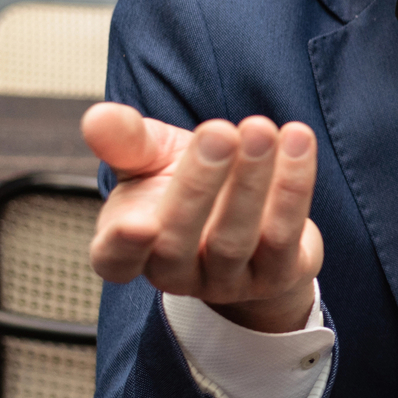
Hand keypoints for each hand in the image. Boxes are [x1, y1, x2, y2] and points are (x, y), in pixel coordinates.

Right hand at [83, 102, 323, 333]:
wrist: (248, 216)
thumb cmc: (181, 184)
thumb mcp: (148, 160)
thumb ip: (124, 141)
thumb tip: (98, 116)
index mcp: (127, 248)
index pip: (115, 259)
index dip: (123, 245)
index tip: (136, 221)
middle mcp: (175, 273)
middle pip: (180, 240)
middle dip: (200, 183)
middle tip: (219, 131)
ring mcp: (227, 281)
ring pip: (237, 238)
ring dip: (251, 181)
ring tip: (261, 128)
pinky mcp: (276, 275)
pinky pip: (285, 234)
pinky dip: (292, 186)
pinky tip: (298, 142)